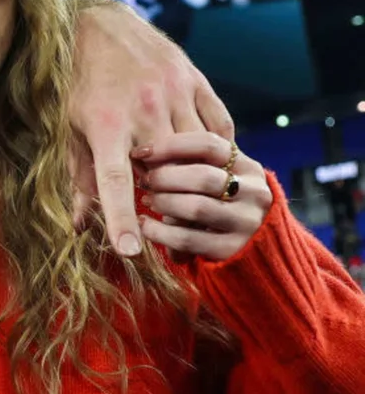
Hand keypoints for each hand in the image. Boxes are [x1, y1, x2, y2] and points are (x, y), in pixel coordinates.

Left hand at [67, 0, 233, 255]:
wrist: (98, 23)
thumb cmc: (76, 81)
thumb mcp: (67, 127)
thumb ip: (78, 176)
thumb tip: (80, 226)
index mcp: (105, 123)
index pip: (114, 182)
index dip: (121, 219)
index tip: (130, 252)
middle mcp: (144, 109)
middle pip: (166, 171)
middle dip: (164, 196)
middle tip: (158, 205)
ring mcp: (175, 92)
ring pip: (198, 152)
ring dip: (192, 175)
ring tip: (180, 184)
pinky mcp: (196, 80)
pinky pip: (219, 127)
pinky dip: (215, 149)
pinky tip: (204, 158)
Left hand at [136, 132, 272, 261]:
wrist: (249, 246)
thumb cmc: (217, 200)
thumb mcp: (216, 175)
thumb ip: (191, 161)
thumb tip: (144, 152)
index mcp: (247, 166)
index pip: (208, 144)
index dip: (169, 146)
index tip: (140, 152)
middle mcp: (254, 193)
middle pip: (202, 176)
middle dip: (164, 177)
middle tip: (144, 181)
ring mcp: (246, 223)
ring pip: (197, 207)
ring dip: (163, 202)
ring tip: (147, 200)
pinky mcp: (232, 250)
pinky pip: (188, 239)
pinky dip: (159, 231)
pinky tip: (144, 225)